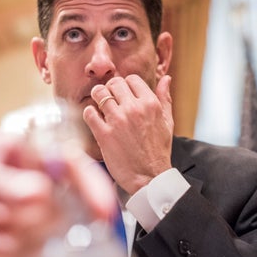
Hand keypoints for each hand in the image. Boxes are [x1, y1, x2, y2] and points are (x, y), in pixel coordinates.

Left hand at [0, 124, 114, 256]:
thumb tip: (43, 194)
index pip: (68, 168)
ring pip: (20, 245)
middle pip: (47, 218)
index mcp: (18, 156)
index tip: (103, 213)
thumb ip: (1, 181)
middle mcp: (16, 186)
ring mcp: (0, 215)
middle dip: (11, 224)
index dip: (92, 187)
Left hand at [83, 74, 173, 194]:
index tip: (123, 94)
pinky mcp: (104, 135)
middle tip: (109, 98)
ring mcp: (118, 121)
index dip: (126, 84)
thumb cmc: (158, 150)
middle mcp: (134, 109)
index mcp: (150, 104)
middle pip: (114, 83)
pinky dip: (89, 113)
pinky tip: (95, 119)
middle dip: (110, 88)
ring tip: (99, 105)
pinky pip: (89, 112)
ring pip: (99, 93)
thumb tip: (166, 78)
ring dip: (97, 97)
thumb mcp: (167, 122)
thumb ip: (164, 98)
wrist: (149, 178)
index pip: (132, 79)